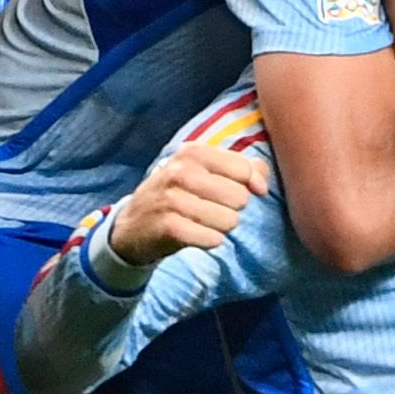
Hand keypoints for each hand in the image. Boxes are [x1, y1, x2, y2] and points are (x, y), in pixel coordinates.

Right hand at [108, 144, 271, 265]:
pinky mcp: (168, 227)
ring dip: (220, 227)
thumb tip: (262, 185)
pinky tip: (196, 235)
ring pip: (229, 220)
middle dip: (231, 209)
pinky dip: (209, 241)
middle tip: (210, 209)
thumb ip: (242, 169)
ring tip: (202, 223)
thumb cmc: (178, 196)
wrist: (132, 226)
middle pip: (239, 197)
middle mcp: (180, 171)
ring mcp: (171, 199)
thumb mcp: (204, 172)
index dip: (249, 185)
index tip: (237, 192)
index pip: (243, 168)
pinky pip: (212, 239)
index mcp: (192, 152)